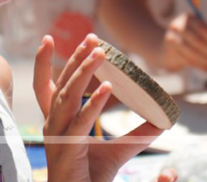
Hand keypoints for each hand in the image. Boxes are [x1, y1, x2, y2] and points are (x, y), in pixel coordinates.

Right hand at [34, 34, 164, 181]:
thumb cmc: (92, 176)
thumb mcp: (120, 150)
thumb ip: (138, 134)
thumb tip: (162, 121)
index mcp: (58, 122)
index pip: (45, 86)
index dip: (44, 63)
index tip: (48, 38)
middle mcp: (53, 125)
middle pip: (62, 84)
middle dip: (75, 58)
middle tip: (92, 38)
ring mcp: (58, 136)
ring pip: (68, 96)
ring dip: (84, 71)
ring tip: (100, 53)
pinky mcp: (68, 148)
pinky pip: (81, 121)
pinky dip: (94, 102)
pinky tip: (108, 87)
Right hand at [158, 14, 206, 73]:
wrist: (167, 50)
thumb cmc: (191, 39)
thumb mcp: (202, 33)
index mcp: (188, 18)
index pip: (203, 29)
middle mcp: (178, 26)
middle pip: (198, 41)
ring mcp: (172, 39)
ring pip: (193, 53)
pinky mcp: (169, 53)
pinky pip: (188, 61)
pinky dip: (202, 66)